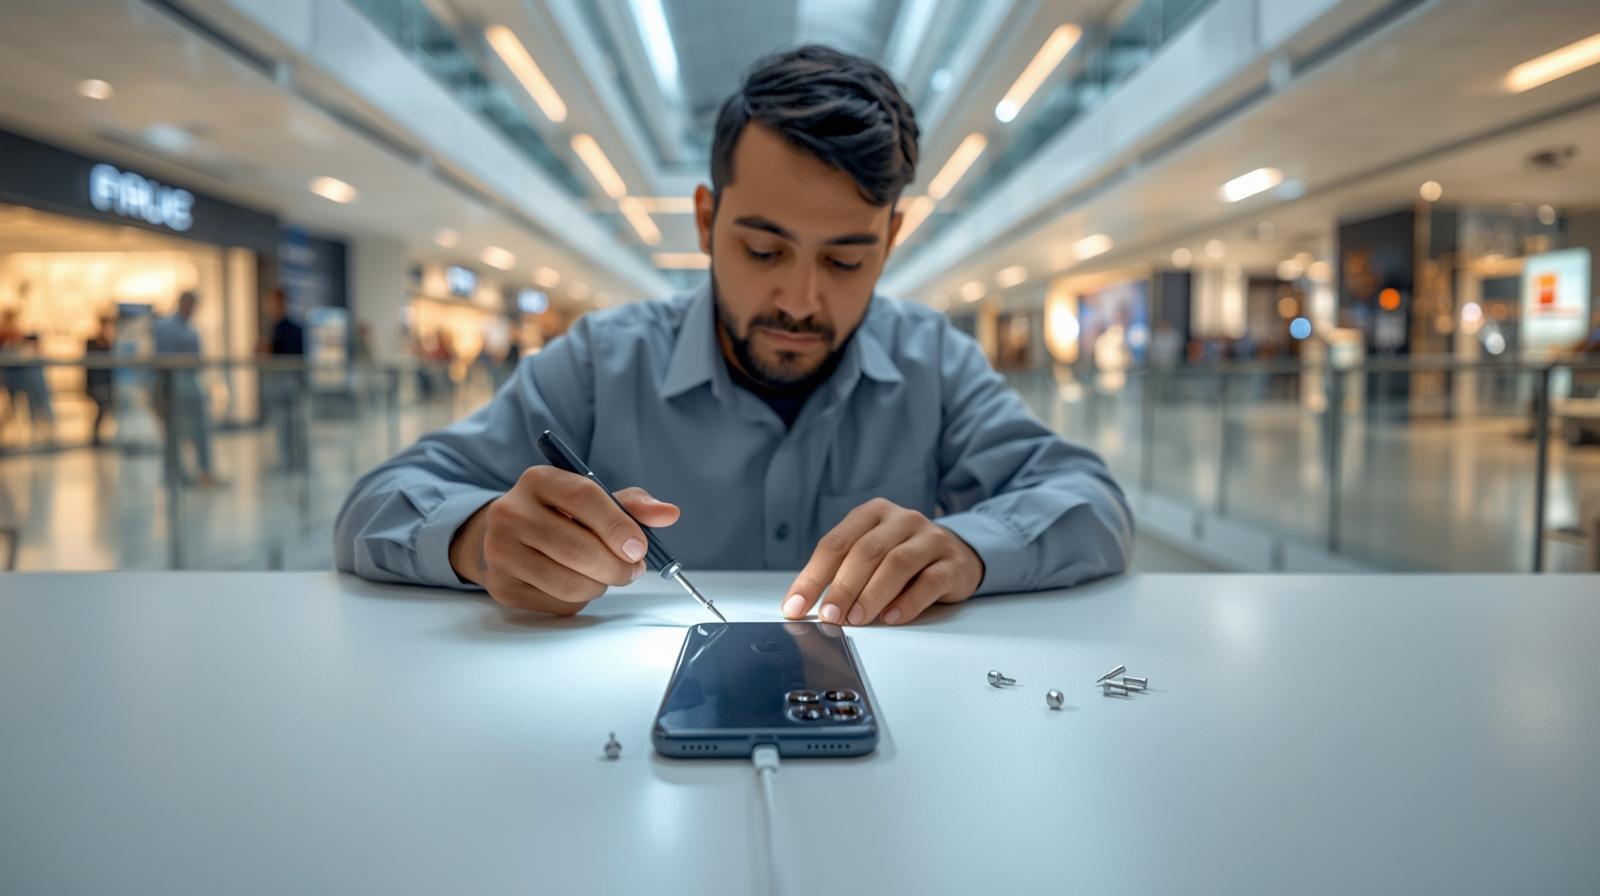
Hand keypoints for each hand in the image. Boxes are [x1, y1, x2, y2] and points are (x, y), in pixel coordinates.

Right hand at [449, 466, 679, 614]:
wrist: (508, 537)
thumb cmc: (561, 516)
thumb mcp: (593, 501)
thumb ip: (632, 505)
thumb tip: (670, 514)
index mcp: (538, 480)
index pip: (583, 497)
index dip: (618, 525)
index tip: (639, 548)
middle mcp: (510, 512)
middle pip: (577, 548)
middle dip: (617, 567)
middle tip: (633, 570)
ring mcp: (500, 550)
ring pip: (569, 583)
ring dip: (600, 586)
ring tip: (603, 575)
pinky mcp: (501, 586)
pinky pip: (557, 604)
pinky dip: (579, 600)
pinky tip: (575, 582)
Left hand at [781, 498, 984, 626]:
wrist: (956, 554)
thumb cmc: (901, 556)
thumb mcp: (870, 555)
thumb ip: (841, 572)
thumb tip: (805, 605)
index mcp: (872, 513)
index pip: (835, 543)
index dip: (812, 576)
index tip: (796, 606)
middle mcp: (902, 520)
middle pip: (867, 551)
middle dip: (843, 587)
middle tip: (829, 616)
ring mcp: (930, 539)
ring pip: (898, 564)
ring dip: (873, 594)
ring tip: (856, 619)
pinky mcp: (953, 563)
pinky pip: (929, 582)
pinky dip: (908, 602)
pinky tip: (892, 618)